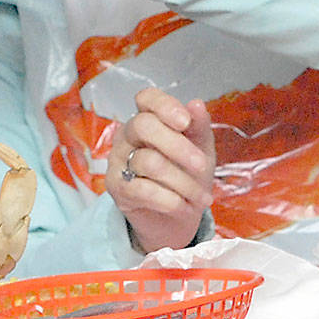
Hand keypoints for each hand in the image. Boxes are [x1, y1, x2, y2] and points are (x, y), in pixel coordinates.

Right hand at [106, 88, 214, 253]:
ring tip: (202, 198)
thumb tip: (197, 104)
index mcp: (148, 119)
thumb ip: (199, 127)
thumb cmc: (187, 176)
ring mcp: (117, 160)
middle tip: (202, 166)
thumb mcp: (200, 150)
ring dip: (184, 183)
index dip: (164, 106)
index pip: (146, 99)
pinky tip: (185, 207)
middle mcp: (128, 135)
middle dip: (178, 147)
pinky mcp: (116, 187)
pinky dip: (172, 201)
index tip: (185, 121)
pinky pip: (144, 190)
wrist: (176, 219)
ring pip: (150, 162)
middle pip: (144, 126)